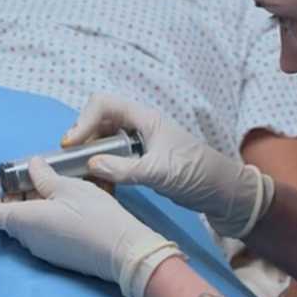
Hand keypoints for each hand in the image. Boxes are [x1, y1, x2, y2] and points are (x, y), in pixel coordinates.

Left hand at [0, 157, 182, 296]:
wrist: (124, 252)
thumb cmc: (95, 216)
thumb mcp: (69, 187)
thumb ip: (44, 176)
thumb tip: (32, 166)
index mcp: (24, 221)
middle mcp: (28, 239)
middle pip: (7, 215)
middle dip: (11, 193)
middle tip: (27, 173)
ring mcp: (42, 250)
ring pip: (24, 222)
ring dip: (28, 202)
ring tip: (48, 182)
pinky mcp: (57, 254)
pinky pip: (39, 231)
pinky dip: (40, 213)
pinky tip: (60, 200)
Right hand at [65, 93, 273, 238]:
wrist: (224, 192)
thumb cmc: (197, 174)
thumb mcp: (159, 172)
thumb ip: (124, 169)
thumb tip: (92, 164)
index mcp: (146, 118)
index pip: (104, 104)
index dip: (83, 120)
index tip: (72, 144)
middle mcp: (141, 126)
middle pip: (100, 119)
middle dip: (83, 135)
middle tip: (72, 159)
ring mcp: (141, 143)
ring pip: (105, 138)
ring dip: (91, 151)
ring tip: (83, 171)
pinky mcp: (143, 160)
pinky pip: (114, 155)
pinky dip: (102, 164)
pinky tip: (100, 181)